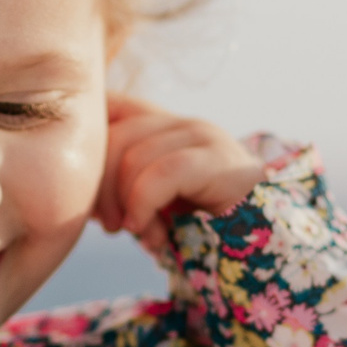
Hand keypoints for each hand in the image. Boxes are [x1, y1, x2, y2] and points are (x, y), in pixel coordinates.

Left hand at [93, 94, 263, 259]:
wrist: (267, 240)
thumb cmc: (202, 226)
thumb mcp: (153, 201)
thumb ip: (120, 186)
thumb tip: (78, 194)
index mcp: (161, 126)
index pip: (108, 106)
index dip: (84, 140)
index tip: (81, 190)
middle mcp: (180, 122)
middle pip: (113, 136)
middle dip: (100, 187)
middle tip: (110, 225)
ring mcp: (202, 136)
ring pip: (134, 156)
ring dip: (126, 203)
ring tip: (138, 232)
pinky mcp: (219, 160)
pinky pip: (164, 173)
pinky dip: (145, 204)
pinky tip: (147, 230)